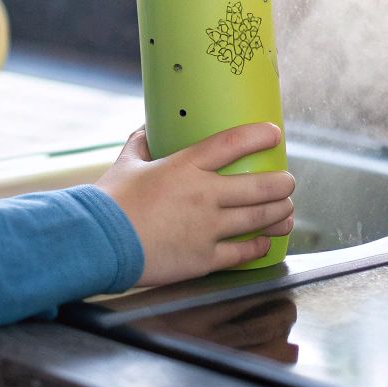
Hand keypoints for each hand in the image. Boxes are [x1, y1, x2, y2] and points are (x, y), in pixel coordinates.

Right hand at [94, 122, 294, 287]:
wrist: (98, 242)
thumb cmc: (109, 202)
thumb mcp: (126, 164)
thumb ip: (140, 144)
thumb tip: (147, 128)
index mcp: (185, 166)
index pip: (232, 143)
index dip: (258, 136)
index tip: (274, 134)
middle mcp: (204, 194)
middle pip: (260, 186)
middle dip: (282, 183)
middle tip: (288, 182)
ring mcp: (207, 228)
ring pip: (259, 218)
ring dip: (280, 214)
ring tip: (287, 211)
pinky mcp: (204, 258)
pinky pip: (243, 252)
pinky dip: (259, 246)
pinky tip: (265, 243)